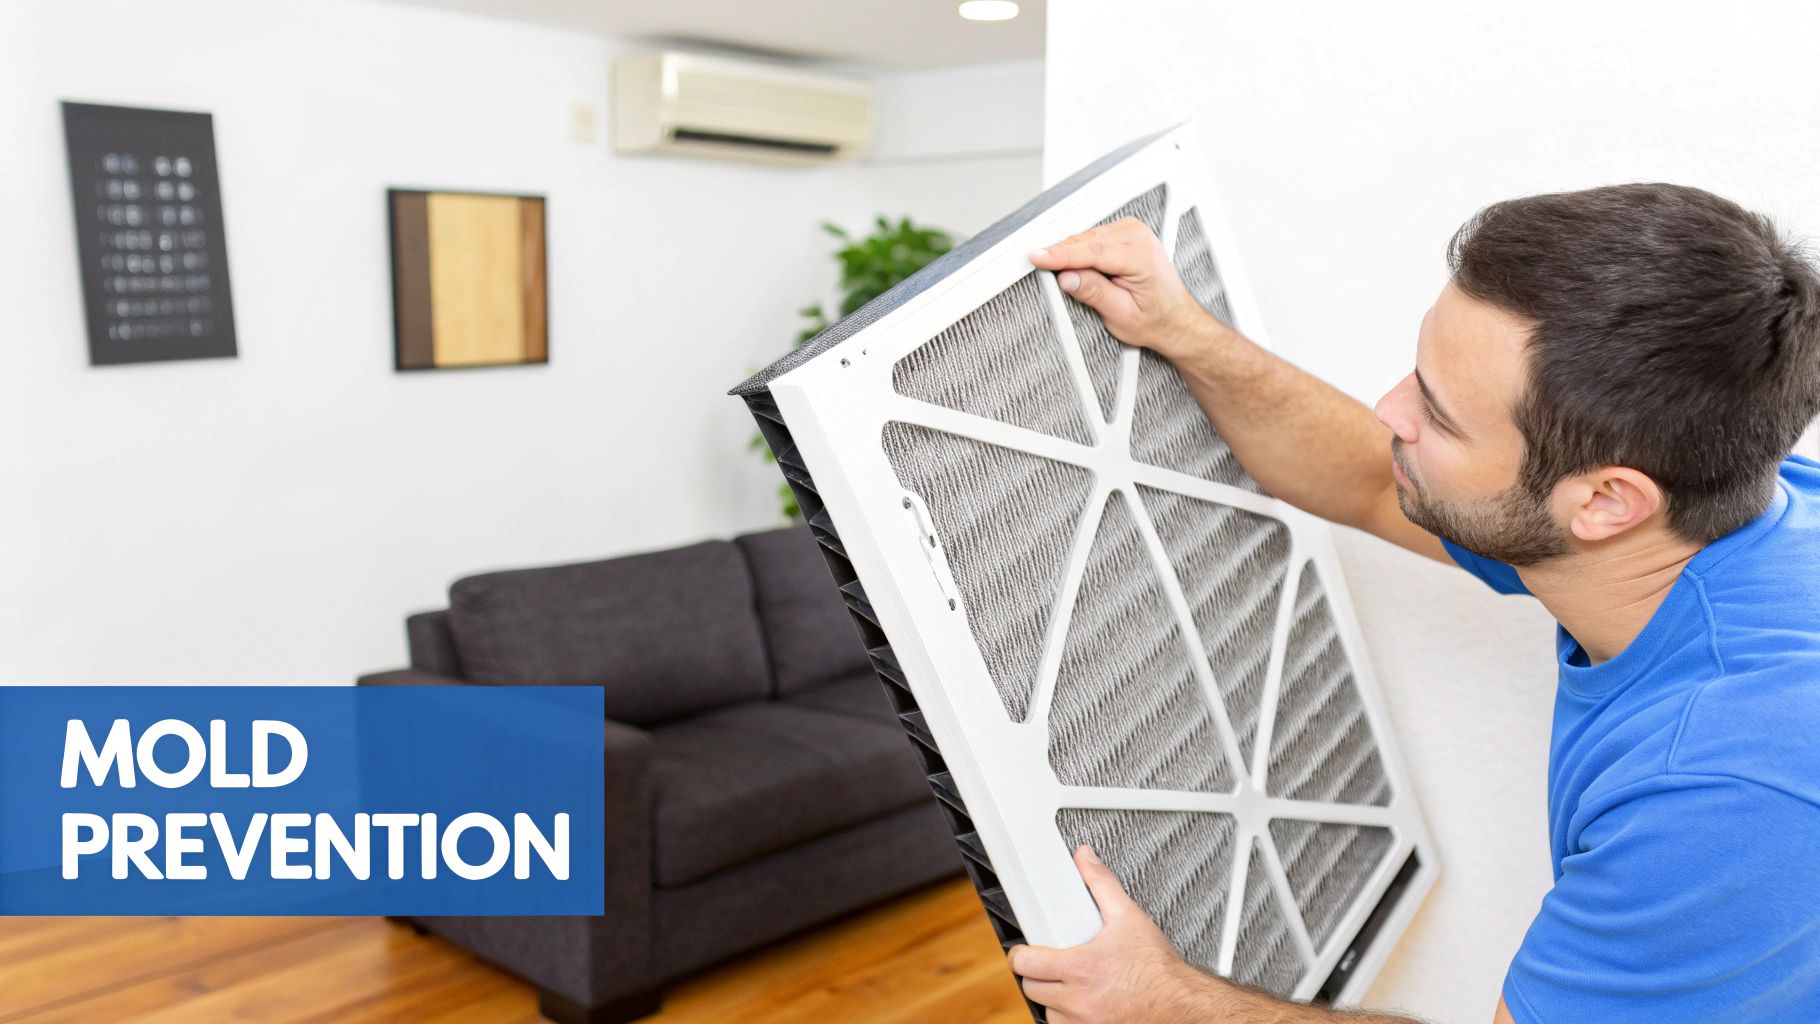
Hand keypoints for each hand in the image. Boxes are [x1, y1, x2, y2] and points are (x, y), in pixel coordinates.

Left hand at [1008, 845, 1232, 1023]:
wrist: (1183, 1003)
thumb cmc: (1158, 968)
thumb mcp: (1128, 917)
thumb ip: (1101, 884)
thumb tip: (1085, 859)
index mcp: (1081, 968)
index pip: (1025, 964)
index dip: (1021, 955)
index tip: (1026, 951)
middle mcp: (1079, 1000)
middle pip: (1032, 989)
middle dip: (1037, 975)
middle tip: (1049, 964)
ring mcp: (1086, 1023)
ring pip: (1048, 1013)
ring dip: (1053, 999)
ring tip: (1069, 984)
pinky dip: (1069, 1017)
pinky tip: (1083, 1002)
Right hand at [1029, 218, 1215, 362]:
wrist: (1175, 318)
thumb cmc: (1155, 319)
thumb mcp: (1121, 315)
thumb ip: (1094, 293)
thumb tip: (1067, 277)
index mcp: (1140, 255)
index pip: (1090, 251)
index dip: (1059, 255)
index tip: (1037, 257)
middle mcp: (1137, 236)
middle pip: (1084, 241)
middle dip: (1061, 256)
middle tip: (1042, 273)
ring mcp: (1132, 230)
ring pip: (1085, 238)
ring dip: (1070, 255)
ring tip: (1069, 278)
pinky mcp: (1125, 232)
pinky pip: (1092, 237)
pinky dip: (1080, 252)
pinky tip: (1079, 268)